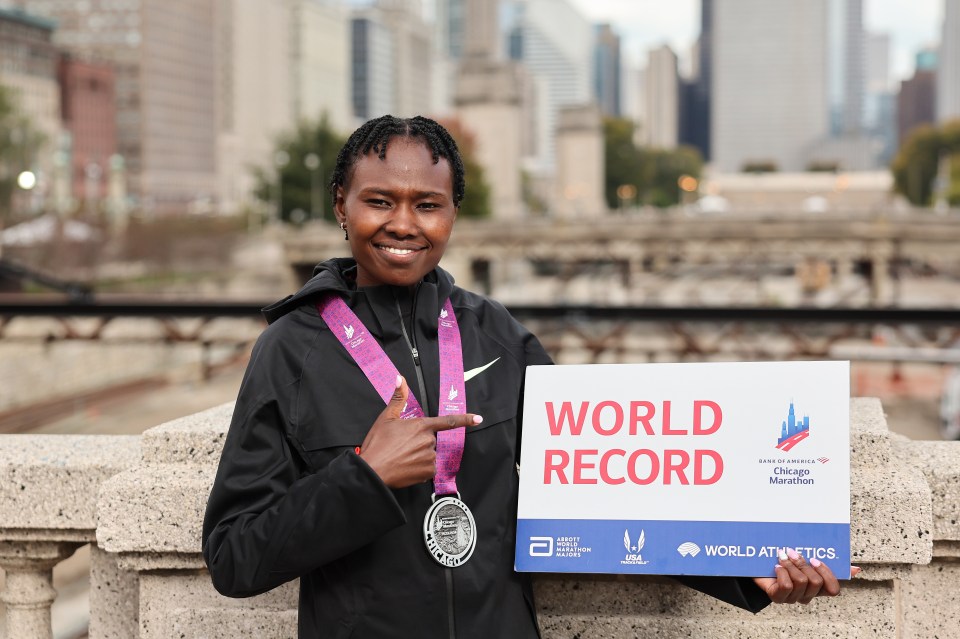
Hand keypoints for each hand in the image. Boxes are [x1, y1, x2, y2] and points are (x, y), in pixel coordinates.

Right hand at [357, 375, 481, 488]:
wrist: (372, 470)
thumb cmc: (377, 444)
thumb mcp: (386, 418)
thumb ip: (398, 398)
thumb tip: (400, 379)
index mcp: (421, 425)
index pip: (448, 421)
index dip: (465, 419)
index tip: (478, 418)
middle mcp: (429, 441)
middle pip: (430, 440)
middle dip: (419, 442)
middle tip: (400, 446)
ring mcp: (430, 457)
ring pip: (429, 454)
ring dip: (419, 456)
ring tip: (401, 457)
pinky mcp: (428, 472)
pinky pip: (428, 469)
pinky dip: (419, 469)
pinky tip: (406, 467)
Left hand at [752, 548, 859, 603]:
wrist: (757, 563)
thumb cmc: (786, 559)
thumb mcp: (807, 558)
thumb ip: (830, 561)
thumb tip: (856, 569)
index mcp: (817, 588)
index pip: (833, 590)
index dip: (827, 574)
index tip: (815, 559)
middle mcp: (807, 595)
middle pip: (816, 582)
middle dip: (804, 564)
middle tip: (794, 552)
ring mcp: (792, 598)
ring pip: (801, 583)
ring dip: (791, 566)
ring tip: (782, 556)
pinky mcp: (777, 597)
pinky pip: (786, 587)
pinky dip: (781, 572)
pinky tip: (776, 567)